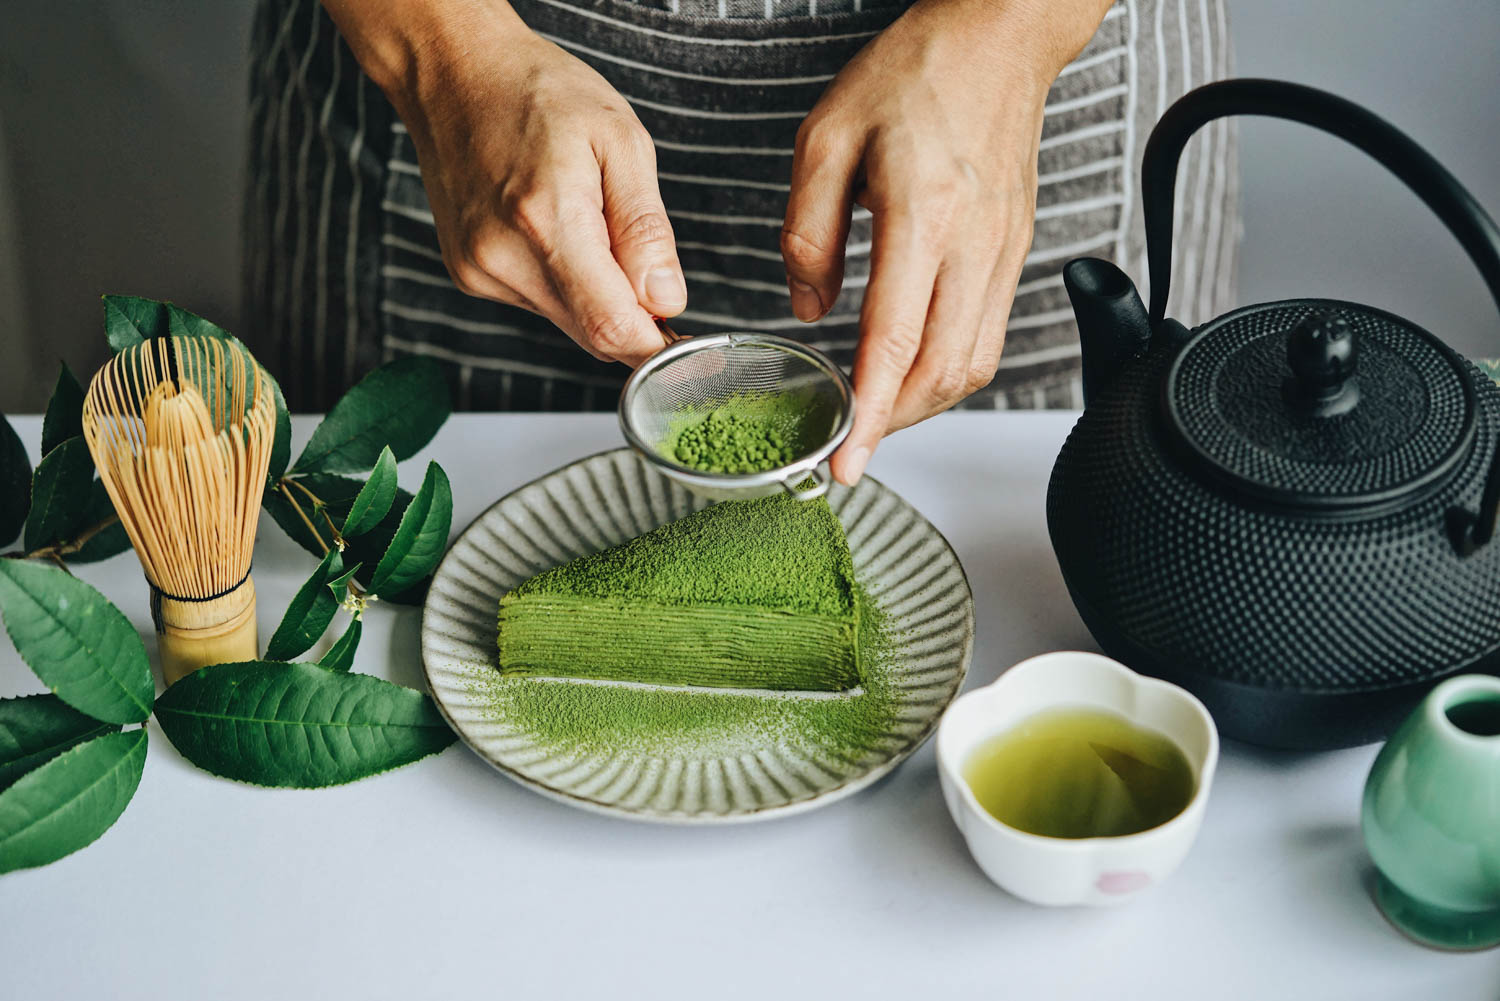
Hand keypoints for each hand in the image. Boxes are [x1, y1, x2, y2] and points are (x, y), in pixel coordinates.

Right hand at [328, 0, 685, 366]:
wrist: (455, 73)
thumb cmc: (540, 93)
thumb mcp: (621, 141)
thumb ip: (646, 229)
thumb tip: (666, 300)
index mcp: (546, 220)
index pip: (612, 327)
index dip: (658, 344)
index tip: (683, 333)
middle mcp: (503, 257)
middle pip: (593, 335)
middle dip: (632, 314)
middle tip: (643, 262)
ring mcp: (480, 271)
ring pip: (568, 323)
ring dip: (596, 295)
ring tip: (587, 223)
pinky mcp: (469, 276)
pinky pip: (539, 304)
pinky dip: (564, 283)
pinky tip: (554, 229)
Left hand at [782, 0, 1111, 483]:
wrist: (999, 38)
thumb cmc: (915, 73)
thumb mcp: (826, 138)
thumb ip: (807, 231)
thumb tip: (809, 308)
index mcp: (923, 215)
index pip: (893, 342)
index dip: (868, 415)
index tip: (845, 462)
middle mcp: (975, 244)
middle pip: (940, 371)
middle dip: (893, 424)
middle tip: (848, 443)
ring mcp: (1005, 252)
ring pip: (974, 364)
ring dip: (924, 405)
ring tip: (877, 415)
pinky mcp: (1017, 252)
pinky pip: (988, 336)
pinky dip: (949, 371)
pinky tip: (911, 371)